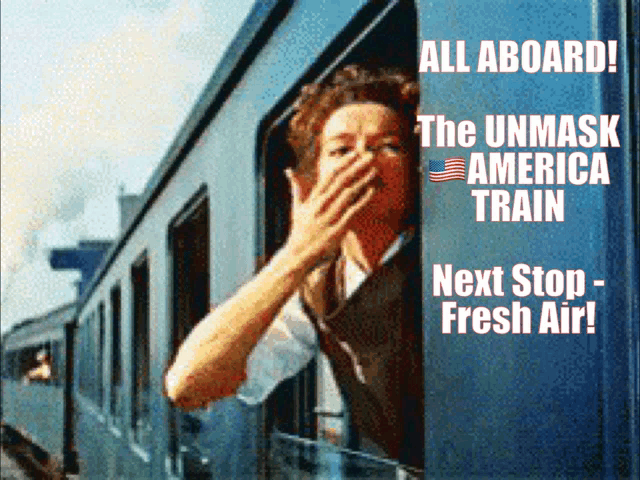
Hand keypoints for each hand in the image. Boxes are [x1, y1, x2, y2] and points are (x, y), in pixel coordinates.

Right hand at [283, 151, 376, 270]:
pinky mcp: (337, 230)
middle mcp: (320, 206)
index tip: (355, 154)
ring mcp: (329, 217)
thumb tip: (289, 171)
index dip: (344, 164)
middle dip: (356, 167)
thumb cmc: (299, 230)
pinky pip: (352, 212)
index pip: (330, 176)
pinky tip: (371, 191)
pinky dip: (362, 200)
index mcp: (313, 199)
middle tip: (369, 156)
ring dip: (362, 181)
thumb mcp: (296, 208)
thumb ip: (296, 188)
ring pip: (348, 194)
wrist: (299, 254)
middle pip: (341, 181)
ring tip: (373, 170)